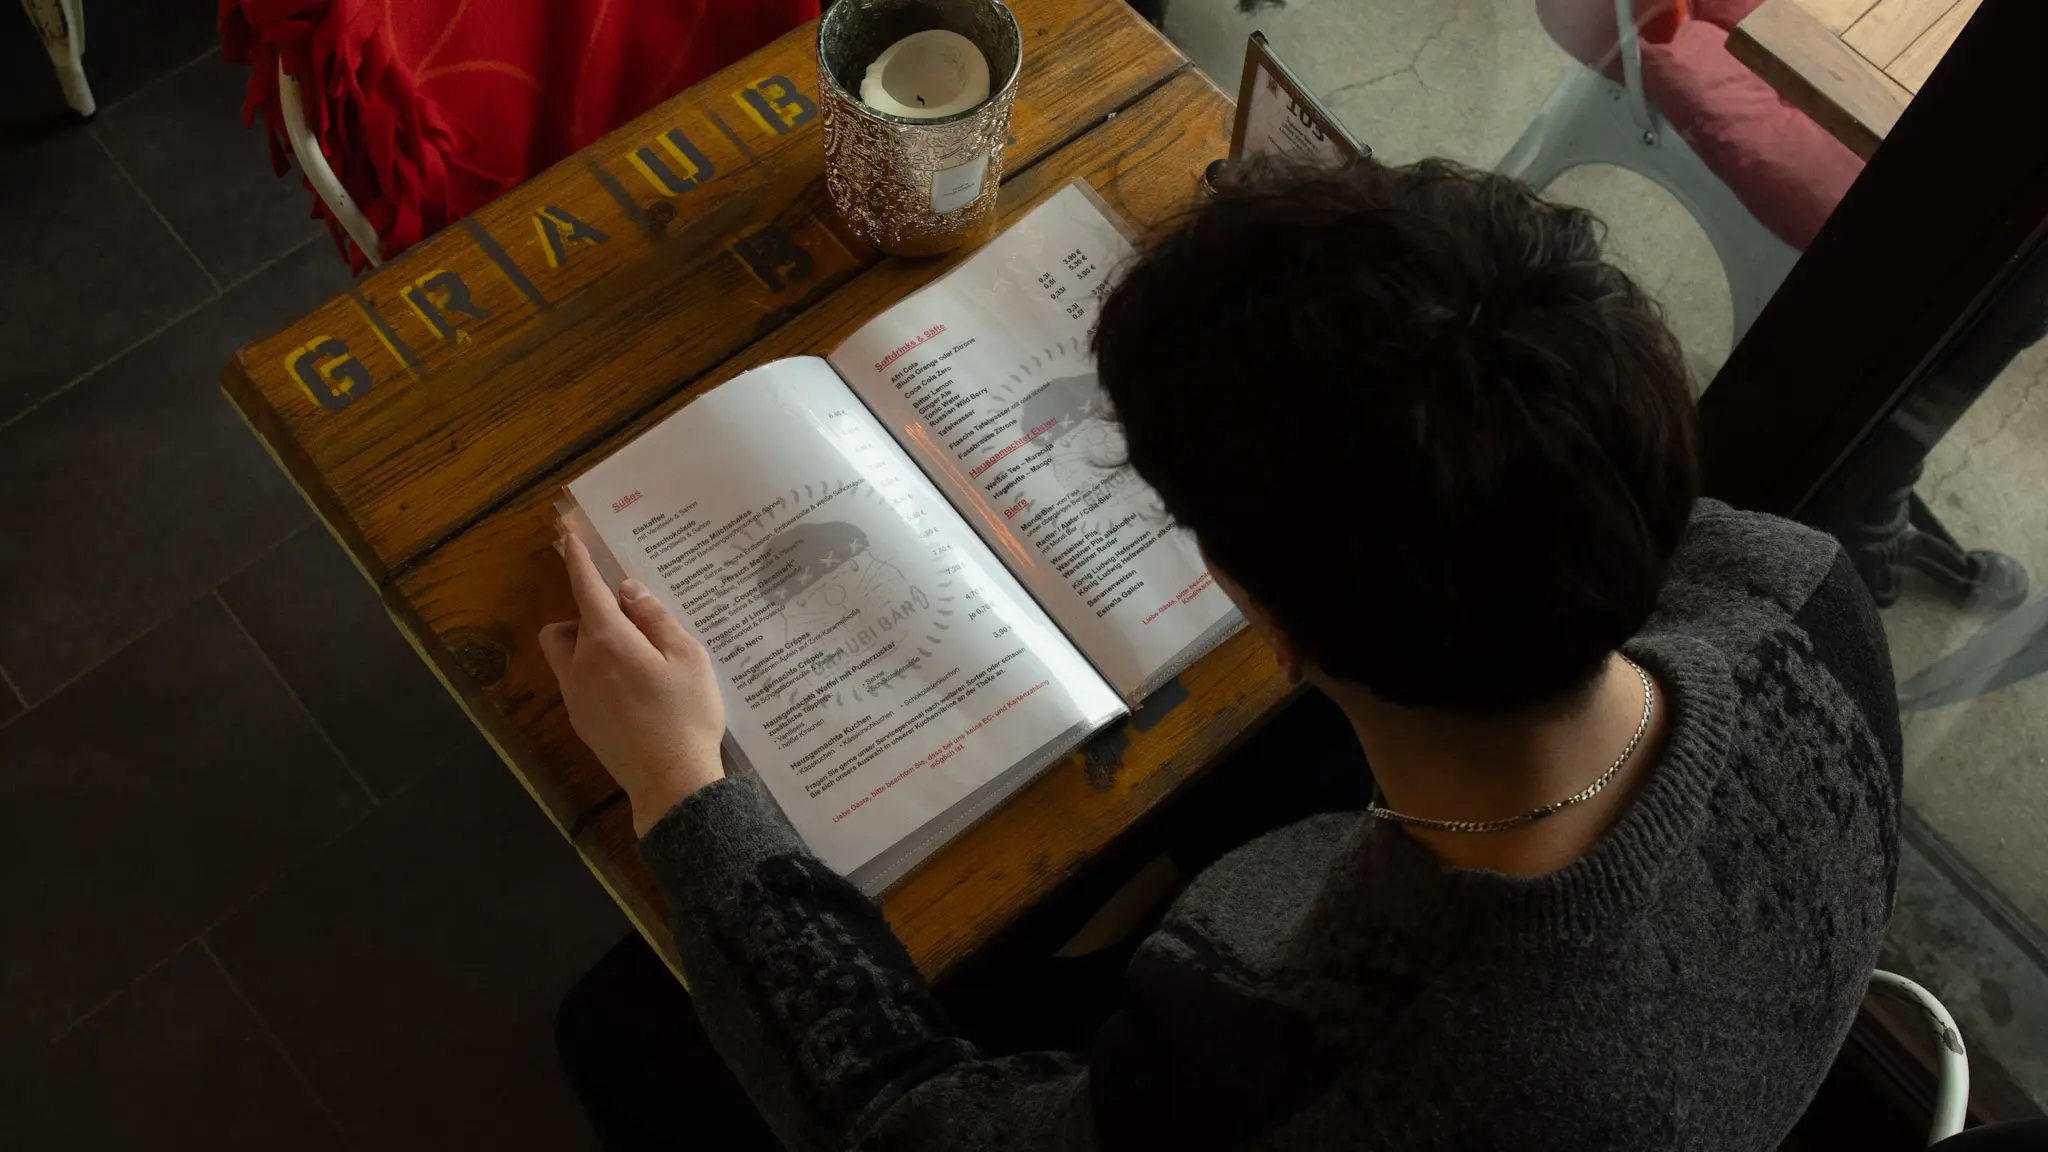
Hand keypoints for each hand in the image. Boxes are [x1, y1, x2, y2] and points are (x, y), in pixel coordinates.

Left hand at [540, 534, 725, 837]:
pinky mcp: (581, 723)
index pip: (585, 588)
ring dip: (585, 647)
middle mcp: (580, 664)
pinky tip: (633, 696)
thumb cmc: (687, 714)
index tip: (569, 537)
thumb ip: (655, 619)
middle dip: (584, 617)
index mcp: (608, 640)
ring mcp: (576, 697)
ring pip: (565, 658)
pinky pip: (578, 685)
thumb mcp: (687, 657)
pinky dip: (595, 676)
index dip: (578, 560)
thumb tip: (628, 591)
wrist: (671, 781)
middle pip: (563, 626)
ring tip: (630, 663)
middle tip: (628, 627)